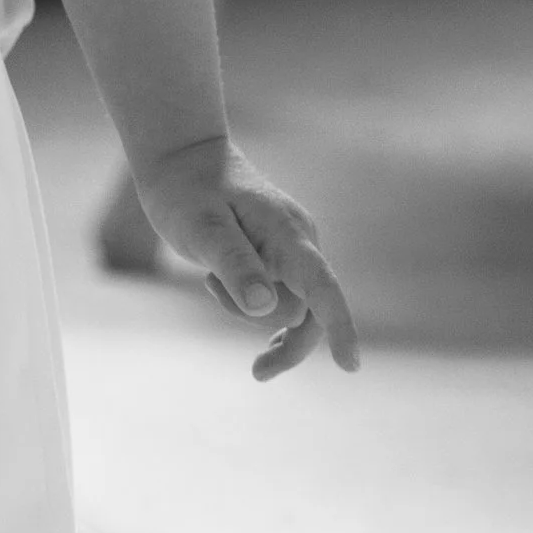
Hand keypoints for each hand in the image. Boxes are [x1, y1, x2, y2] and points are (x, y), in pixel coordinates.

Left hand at [133, 135, 359, 380]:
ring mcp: (290, 247)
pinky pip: (276, 293)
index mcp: (287, 235)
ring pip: (290, 305)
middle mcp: (299, 241)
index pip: (322, 288)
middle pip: (310, 311)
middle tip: (258, 374)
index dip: (339, 327)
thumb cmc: (187, 190)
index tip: (350, 366)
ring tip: (212, 284)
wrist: (181, 157)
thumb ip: (235, 266)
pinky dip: (252, 303)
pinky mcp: (276, 252)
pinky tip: (224, 288)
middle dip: (289, 345)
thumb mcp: (202, 230)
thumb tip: (266, 309)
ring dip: (253, 314)